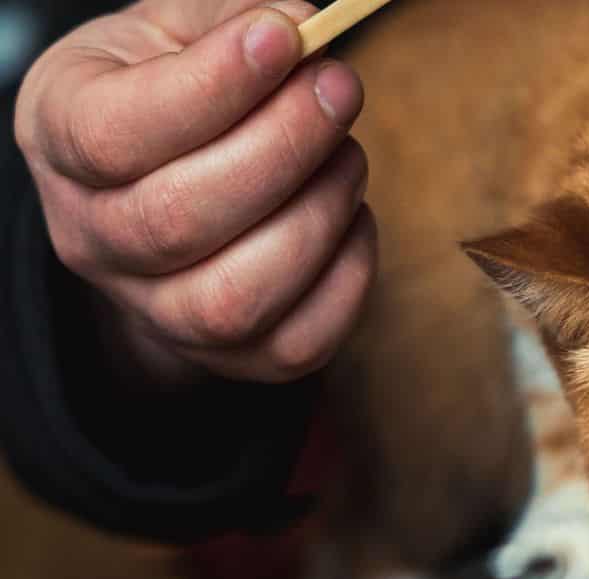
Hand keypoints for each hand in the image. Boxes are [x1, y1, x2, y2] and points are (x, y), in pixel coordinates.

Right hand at [13, 0, 376, 386]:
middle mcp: (92, 238)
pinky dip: (346, 278)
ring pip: (237, 298)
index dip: (212, 87)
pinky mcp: (230, 358)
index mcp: (59, 137)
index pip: (115, 135)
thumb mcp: (170, 34)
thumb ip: (229, 21)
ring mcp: (156, 310)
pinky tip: (351, 217)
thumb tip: (301, 30)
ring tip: (346, 156)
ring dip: (317, 216)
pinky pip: (297, 345)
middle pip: (179, 219)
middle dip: (281, 148)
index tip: (282, 38)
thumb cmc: (166, 98)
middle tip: (338, 89)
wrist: (157, 193)